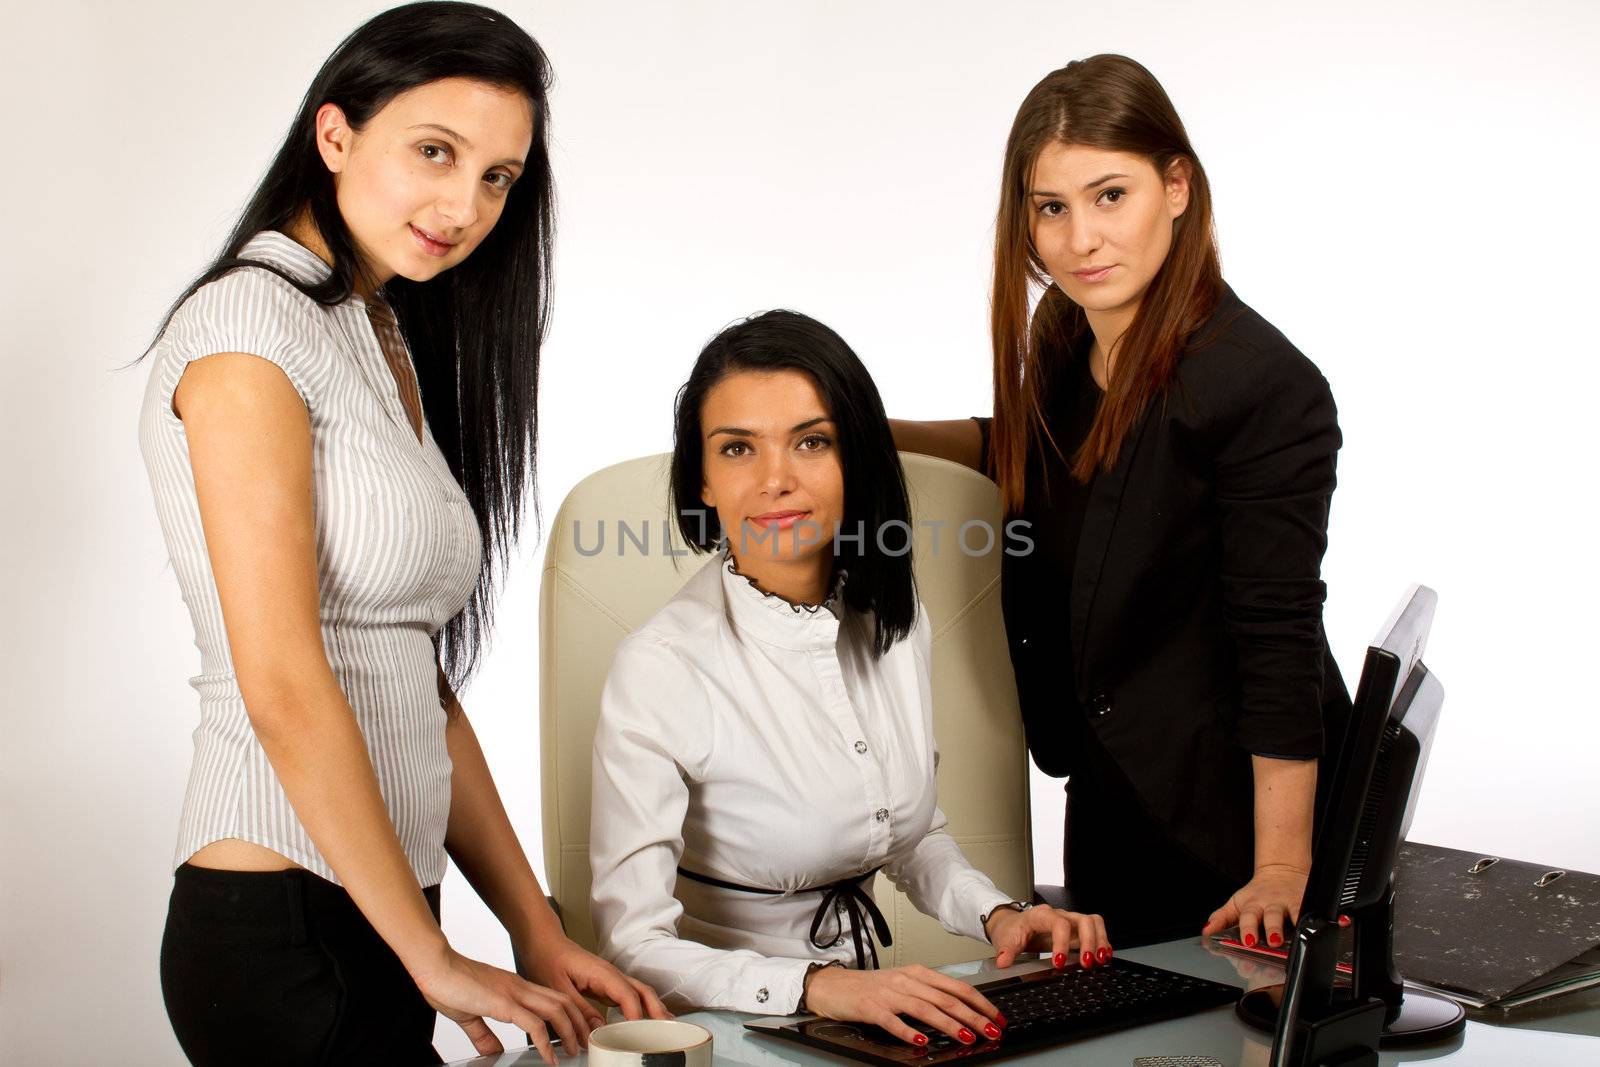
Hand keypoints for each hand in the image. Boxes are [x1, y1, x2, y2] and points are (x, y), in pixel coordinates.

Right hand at [409, 945, 591, 1062]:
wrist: (434, 966)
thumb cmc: (447, 983)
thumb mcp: (469, 1015)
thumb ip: (483, 1034)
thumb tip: (493, 1051)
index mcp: (513, 988)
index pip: (551, 999)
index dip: (567, 1016)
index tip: (573, 1034)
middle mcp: (519, 987)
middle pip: (562, 1002)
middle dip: (577, 1024)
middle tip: (583, 1044)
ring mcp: (514, 993)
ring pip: (556, 1010)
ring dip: (569, 1032)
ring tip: (573, 1051)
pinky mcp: (503, 1003)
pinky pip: (534, 1023)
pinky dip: (546, 1041)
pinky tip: (549, 1055)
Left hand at [519, 934, 670, 1025]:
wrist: (544, 943)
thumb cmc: (549, 960)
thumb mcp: (559, 988)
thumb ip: (579, 1009)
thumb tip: (597, 1029)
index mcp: (601, 973)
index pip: (626, 994)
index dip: (635, 1014)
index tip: (640, 1032)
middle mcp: (611, 974)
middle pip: (642, 990)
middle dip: (656, 1009)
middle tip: (666, 1030)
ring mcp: (611, 978)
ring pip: (639, 992)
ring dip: (652, 1008)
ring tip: (663, 1027)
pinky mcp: (607, 983)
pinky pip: (629, 995)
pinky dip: (640, 1007)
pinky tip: (643, 1019)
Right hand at [805, 964, 1005, 1048]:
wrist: (834, 985)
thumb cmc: (871, 987)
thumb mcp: (904, 984)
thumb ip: (929, 994)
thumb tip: (960, 1009)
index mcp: (918, 973)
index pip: (957, 986)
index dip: (980, 1002)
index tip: (996, 1016)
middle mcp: (907, 981)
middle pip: (947, 998)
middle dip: (973, 1016)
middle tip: (991, 1030)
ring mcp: (889, 994)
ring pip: (926, 1009)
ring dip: (949, 1024)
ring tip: (967, 1037)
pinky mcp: (872, 1008)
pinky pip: (893, 1021)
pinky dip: (909, 1032)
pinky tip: (921, 1042)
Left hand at [984, 904, 1111, 969]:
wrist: (1011, 924)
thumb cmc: (1011, 930)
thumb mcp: (1005, 940)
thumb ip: (1006, 951)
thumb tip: (1004, 962)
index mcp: (1040, 916)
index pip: (1058, 923)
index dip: (1062, 942)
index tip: (1059, 962)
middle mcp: (1058, 915)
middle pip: (1082, 920)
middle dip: (1088, 942)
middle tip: (1087, 963)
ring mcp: (1069, 922)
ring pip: (1093, 922)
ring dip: (1100, 941)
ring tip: (1101, 960)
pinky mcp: (1075, 931)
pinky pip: (1094, 930)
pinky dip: (1101, 942)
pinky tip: (1103, 957)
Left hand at [1200, 863, 1309, 948]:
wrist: (1282, 871)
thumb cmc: (1258, 894)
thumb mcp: (1237, 904)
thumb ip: (1221, 918)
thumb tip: (1206, 931)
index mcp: (1247, 906)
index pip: (1241, 919)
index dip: (1241, 931)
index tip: (1242, 943)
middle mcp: (1263, 904)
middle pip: (1255, 915)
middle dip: (1251, 929)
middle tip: (1250, 942)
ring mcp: (1281, 903)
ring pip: (1277, 914)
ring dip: (1274, 927)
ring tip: (1274, 940)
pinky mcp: (1299, 901)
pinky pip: (1302, 910)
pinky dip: (1303, 919)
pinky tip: (1303, 927)